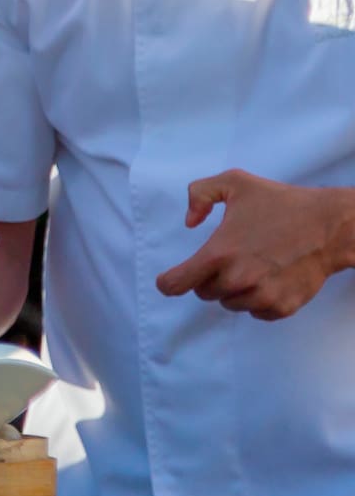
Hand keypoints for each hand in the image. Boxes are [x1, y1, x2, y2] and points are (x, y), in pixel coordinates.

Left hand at [154, 172, 354, 321]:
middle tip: (227, 258)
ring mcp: (262, 296)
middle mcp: (239, 279)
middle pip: (204, 292)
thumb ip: (200, 194)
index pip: (179, 283)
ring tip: (252, 264)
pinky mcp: (283, 308)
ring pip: (230, 303)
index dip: (169, 283)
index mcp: (220, 253)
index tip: (167, 282)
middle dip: (208, 278)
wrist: (329, 227)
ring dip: (233, 289)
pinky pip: (255, 313)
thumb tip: (189, 222)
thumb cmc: (280, 203)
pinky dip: (256, 300)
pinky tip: (268, 278)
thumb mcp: (234, 182)